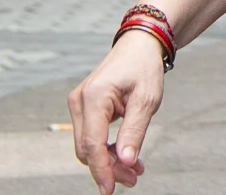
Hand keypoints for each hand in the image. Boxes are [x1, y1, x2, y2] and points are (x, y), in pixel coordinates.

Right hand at [68, 30, 166, 193]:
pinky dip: (106, 149)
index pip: (92, 144)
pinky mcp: (84, 107)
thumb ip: (134, 132)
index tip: (109, 191)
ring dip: (108, 160)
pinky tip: (126, 156)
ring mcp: (79, 104)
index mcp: (94, 97)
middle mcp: (79, 101)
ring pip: (87, 145)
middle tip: (135, 178)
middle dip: (108, 168)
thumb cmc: (144, 67)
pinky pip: (91, 135)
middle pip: (87, 149)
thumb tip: (126, 161)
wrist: (139, 45)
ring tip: (135, 170)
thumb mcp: (146, 100)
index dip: (101, 170)